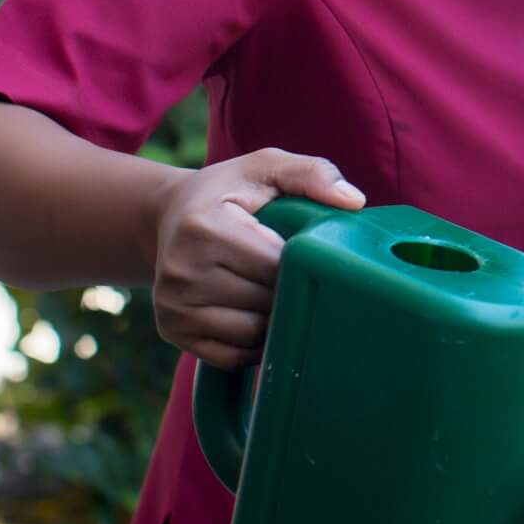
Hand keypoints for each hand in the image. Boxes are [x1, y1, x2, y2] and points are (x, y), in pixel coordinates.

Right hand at [149, 149, 363, 369]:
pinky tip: (254, 314)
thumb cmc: (228, 192)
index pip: (276, 266)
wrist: (169, 216)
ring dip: (273, 320)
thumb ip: (312, 174)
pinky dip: (253, 343)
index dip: (302, 264)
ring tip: (272, 291)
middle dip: (288, 291)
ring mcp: (172, 304)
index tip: (307, 254)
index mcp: (204, 226)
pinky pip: (233, 356)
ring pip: (252, 334)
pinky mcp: (172, 330)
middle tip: (292, 273)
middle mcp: (180, 269)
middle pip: (265, 302)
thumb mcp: (265, 168)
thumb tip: (354, 201)